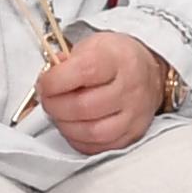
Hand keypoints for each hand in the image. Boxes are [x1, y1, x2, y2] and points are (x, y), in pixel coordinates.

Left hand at [34, 30, 170, 155]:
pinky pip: (99, 147)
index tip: (44, 82)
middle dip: (55, 105)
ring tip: (59, 114)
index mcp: (117, 59)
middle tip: (48, 99)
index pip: (84, 71)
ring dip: (65, 126)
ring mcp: (134, 114)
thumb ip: (67, 60)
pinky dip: (79, 140)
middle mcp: (130, 88)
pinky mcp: (132, 135)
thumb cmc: (116, 59)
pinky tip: (74, 126)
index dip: (56, 80)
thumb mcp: (92, 45)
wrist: (147, 73)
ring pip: (92, 132)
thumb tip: (48, 78)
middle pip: (84, 107)